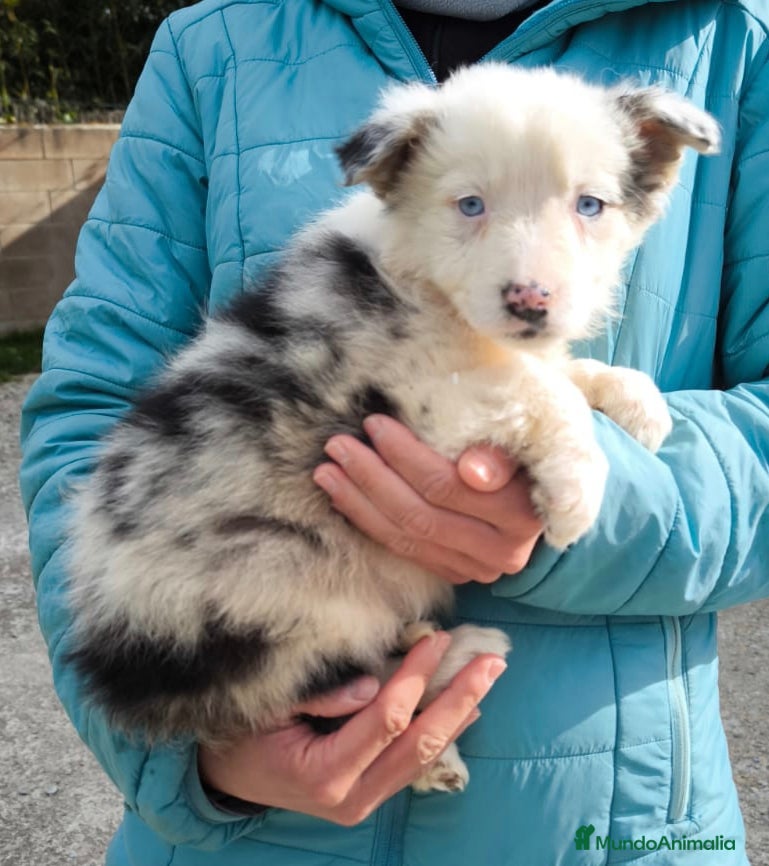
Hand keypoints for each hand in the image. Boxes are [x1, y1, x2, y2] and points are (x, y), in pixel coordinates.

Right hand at [198, 633, 505, 824]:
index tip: (435, 639)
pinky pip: (414, 762)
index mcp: (325, 773)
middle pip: (420, 743)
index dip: (414, 677)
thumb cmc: (243, 734)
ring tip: (489, 676)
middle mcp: (352, 796)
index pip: (386, 720)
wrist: (228, 778)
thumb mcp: (269, 709)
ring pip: (425, 756)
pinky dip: (443, 731)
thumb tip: (372, 684)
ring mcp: (363, 800)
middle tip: (492, 660)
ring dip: (460, 712)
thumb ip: (318, 696)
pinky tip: (467, 708)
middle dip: (459, 698)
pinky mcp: (369, 793)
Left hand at [313, 415, 542, 583]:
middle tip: (338, 446)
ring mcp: (477, 569)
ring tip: (327, 471)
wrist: (547, 494)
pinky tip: (343, 497)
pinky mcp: (456, 575)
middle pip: (420, 514)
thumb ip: (500, 454)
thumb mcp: (525, 441)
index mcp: (521, 514)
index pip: (447, 485)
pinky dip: (368, 522)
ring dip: (359, 502)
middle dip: (371, 478)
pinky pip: (403, 550)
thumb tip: (472, 469)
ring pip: (406, 537)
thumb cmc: (528, 452)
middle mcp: (501, 552)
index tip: (373, 424)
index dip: (405, 455)